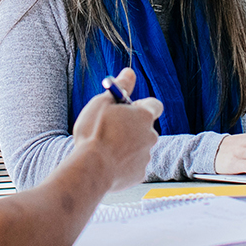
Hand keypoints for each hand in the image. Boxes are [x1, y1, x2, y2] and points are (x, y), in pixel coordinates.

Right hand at [70, 68, 162, 191]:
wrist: (92, 169)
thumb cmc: (95, 133)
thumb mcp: (103, 102)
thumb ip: (120, 87)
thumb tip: (129, 71)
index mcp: (144, 116)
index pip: (154, 105)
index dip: (140, 105)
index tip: (125, 109)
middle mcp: (151, 135)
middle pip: (145, 127)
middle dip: (132, 127)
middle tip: (111, 129)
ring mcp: (146, 156)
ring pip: (139, 147)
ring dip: (127, 145)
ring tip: (105, 148)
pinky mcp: (140, 174)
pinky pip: (133, 165)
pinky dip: (124, 163)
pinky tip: (108, 163)